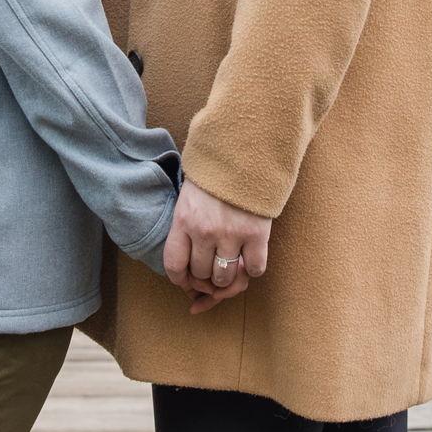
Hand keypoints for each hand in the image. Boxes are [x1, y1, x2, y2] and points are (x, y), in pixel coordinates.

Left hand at [164, 179, 271, 314]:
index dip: (180, 279)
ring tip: (231, 262)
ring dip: (228, 275)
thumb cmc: (215, 174)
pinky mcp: (257, 234)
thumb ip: (185, 226)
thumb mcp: (188, 196)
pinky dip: (252, 268)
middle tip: (213, 266)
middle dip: (206, 276)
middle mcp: (205, 232)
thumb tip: (187, 263)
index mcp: (183, 220)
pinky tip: (250, 257)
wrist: (245, 151)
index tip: (186, 280)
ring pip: (225, 277)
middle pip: (201, 274)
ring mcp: (231, 235)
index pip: (174, 266)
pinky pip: (254, 269)